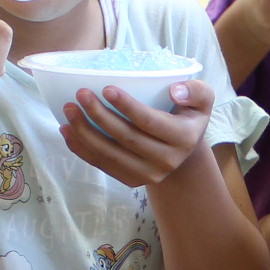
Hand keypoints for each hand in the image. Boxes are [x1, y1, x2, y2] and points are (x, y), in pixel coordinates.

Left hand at [59, 79, 212, 186]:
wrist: (182, 150)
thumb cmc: (186, 116)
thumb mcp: (202, 100)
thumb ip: (196, 91)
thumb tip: (175, 90)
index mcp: (183, 138)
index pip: (150, 122)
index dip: (127, 106)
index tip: (106, 88)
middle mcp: (167, 161)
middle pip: (126, 138)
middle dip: (99, 116)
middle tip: (80, 94)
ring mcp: (148, 174)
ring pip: (110, 154)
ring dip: (84, 132)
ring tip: (68, 110)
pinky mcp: (131, 180)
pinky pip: (102, 165)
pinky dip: (81, 149)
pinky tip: (67, 130)